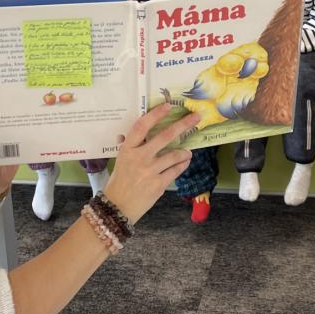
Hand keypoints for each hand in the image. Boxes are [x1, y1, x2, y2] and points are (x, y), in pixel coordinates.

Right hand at [103, 104, 200, 223]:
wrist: (118, 207)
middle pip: (164, 137)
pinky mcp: (159, 184)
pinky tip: (185, 161)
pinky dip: (182, 164)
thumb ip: (130, 147)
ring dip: (184, 152)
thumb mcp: (121, 160)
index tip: (168, 106)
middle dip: (183, 125)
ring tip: (188, 152)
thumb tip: (136, 134)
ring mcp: (150, 171)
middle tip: (196, 117)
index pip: (142, 126)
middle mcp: (139, 158)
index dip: (156, 114)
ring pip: (174, 155)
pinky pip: (175, 170)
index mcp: (127, 149)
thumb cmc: (119, 181)